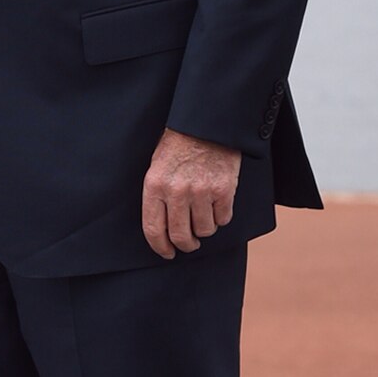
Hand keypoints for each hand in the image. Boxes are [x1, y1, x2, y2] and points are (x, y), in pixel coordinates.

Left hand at [141, 128, 239, 258]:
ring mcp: (201, 191)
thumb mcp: (157, 165)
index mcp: (155, 185)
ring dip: (205, 228)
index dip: (160, 247)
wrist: (206, 123)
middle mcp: (177, 191)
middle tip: (189, 244)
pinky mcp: (223, 189)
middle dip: (185, 245)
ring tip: (204, 216)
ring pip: (204, 230)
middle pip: (181, 236)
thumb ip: (157, 194)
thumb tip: (161, 227)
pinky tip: (218, 205)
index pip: (154, 229)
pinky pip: (223, 218)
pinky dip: (221, 216)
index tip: (167, 253)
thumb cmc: (179, 143)